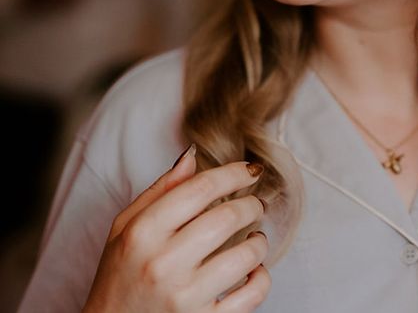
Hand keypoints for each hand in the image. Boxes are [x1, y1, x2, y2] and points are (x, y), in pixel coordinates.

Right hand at [83, 146, 269, 312]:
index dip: (234, 173)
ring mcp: (184, 298)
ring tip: (255, 238)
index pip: (201, 188)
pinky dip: (262, 279)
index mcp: (143, 233)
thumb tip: (192, 156)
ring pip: (246, 255)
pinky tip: (253, 271)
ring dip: (259, 241)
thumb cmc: (118, 277)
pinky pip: (252, 295)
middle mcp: (163, 264)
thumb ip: (160, 190)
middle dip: (252, 205)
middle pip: (228, 217)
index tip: (251, 170)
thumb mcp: (125, 228)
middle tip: (256, 204)